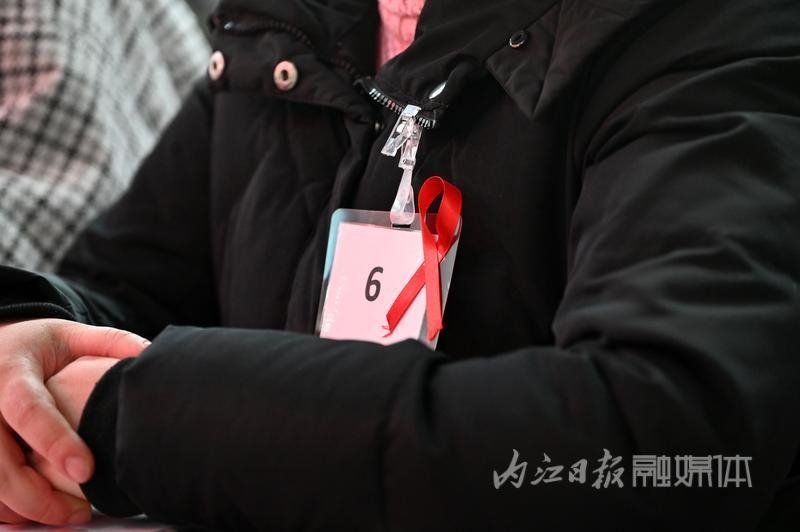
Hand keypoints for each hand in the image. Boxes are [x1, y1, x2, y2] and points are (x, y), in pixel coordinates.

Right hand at [0, 319, 147, 523]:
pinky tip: (42, 515)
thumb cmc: (36, 346)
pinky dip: (10, 510)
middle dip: (38, 495)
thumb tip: (149, 353)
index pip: (27, 409)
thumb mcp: (68, 335)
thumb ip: (109, 341)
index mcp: (10, 371)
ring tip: (70, 516)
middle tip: (82, 511)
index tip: (87, 470)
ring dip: (26, 508)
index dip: (54, 441)